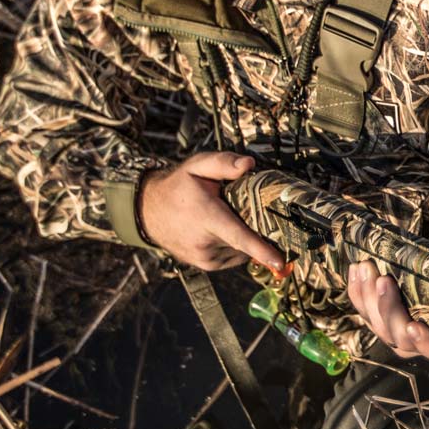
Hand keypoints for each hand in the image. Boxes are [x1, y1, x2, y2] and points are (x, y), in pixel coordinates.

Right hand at [139, 152, 288, 275]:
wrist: (149, 211)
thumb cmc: (178, 186)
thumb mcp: (198, 165)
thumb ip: (224, 163)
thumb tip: (249, 164)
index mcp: (207, 217)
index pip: (239, 237)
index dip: (262, 251)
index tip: (280, 262)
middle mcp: (205, 242)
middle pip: (247, 239)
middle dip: (255, 226)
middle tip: (243, 207)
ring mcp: (205, 257)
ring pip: (242, 249)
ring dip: (243, 235)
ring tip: (225, 217)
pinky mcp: (207, 265)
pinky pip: (234, 256)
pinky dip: (235, 244)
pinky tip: (222, 229)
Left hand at [347, 234, 428, 367]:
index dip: (428, 344)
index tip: (415, 326)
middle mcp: (427, 341)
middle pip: (403, 340)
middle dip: (389, 310)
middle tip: (384, 280)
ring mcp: (402, 332)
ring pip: (381, 328)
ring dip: (369, 300)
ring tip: (367, 269)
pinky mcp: (382, 319)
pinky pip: (366, 313)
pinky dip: (358, 293)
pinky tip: (356, 271)